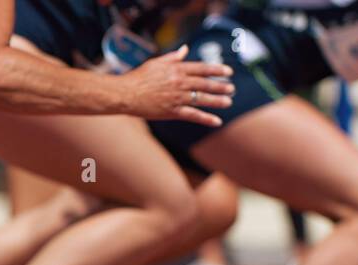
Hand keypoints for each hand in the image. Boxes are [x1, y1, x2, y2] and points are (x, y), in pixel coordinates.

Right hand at [118, 46, 234, 126]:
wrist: (125, 94)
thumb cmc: (138, 77)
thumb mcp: (157, 63)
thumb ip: (174, 57)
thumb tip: (185, 49)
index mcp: (177, 69)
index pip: (203, 68)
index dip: (217, 70)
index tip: (228, 72)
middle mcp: (180, 82)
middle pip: (205, 84)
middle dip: (221, 86)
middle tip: (232, 89)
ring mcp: (177, 98)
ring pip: (202, 99)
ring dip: (218, 101)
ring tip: (228, 102)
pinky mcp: (172, 112)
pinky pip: (193, 115)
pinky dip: (206, 118)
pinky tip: (217, 121)